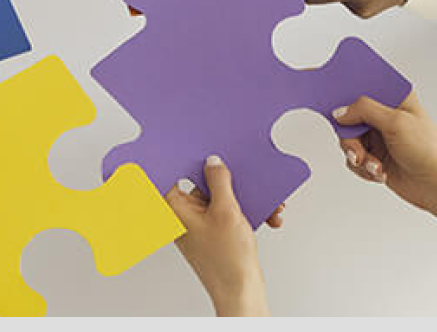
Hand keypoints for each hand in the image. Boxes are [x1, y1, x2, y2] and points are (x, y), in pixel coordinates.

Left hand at [167, 156, 269, 316]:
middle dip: (228, 180)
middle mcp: (184, 215)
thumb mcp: (226, 211)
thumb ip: (219, 181)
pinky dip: (248, 211)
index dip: (179, 158)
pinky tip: (268, 215)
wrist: (241, 292)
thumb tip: (213, 162)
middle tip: (242, 173)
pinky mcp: (216, 231)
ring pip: (220, 197)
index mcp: (175, 209)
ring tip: (266, 204)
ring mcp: (200, 224)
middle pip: (201, 183)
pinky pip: (230, 211)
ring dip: (245, 197)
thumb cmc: (226, 261)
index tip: (189, 144)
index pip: (169, 174)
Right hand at [331, 93, 436, 240]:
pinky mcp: (375, 155)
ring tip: (374, 165)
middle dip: (349, 136)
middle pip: (348, 115)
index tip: (319, 81)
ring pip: (348, 139)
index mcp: (394, 97)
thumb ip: (364, 110)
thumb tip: (339, 111)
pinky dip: (363, 168)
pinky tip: (380, 172)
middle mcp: (385, 114)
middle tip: (356, 149)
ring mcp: (379, 135)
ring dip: (358, 156)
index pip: (362, 82)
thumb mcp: (396, 122)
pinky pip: (353, 158)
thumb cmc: (429, 150)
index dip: (341, 84)